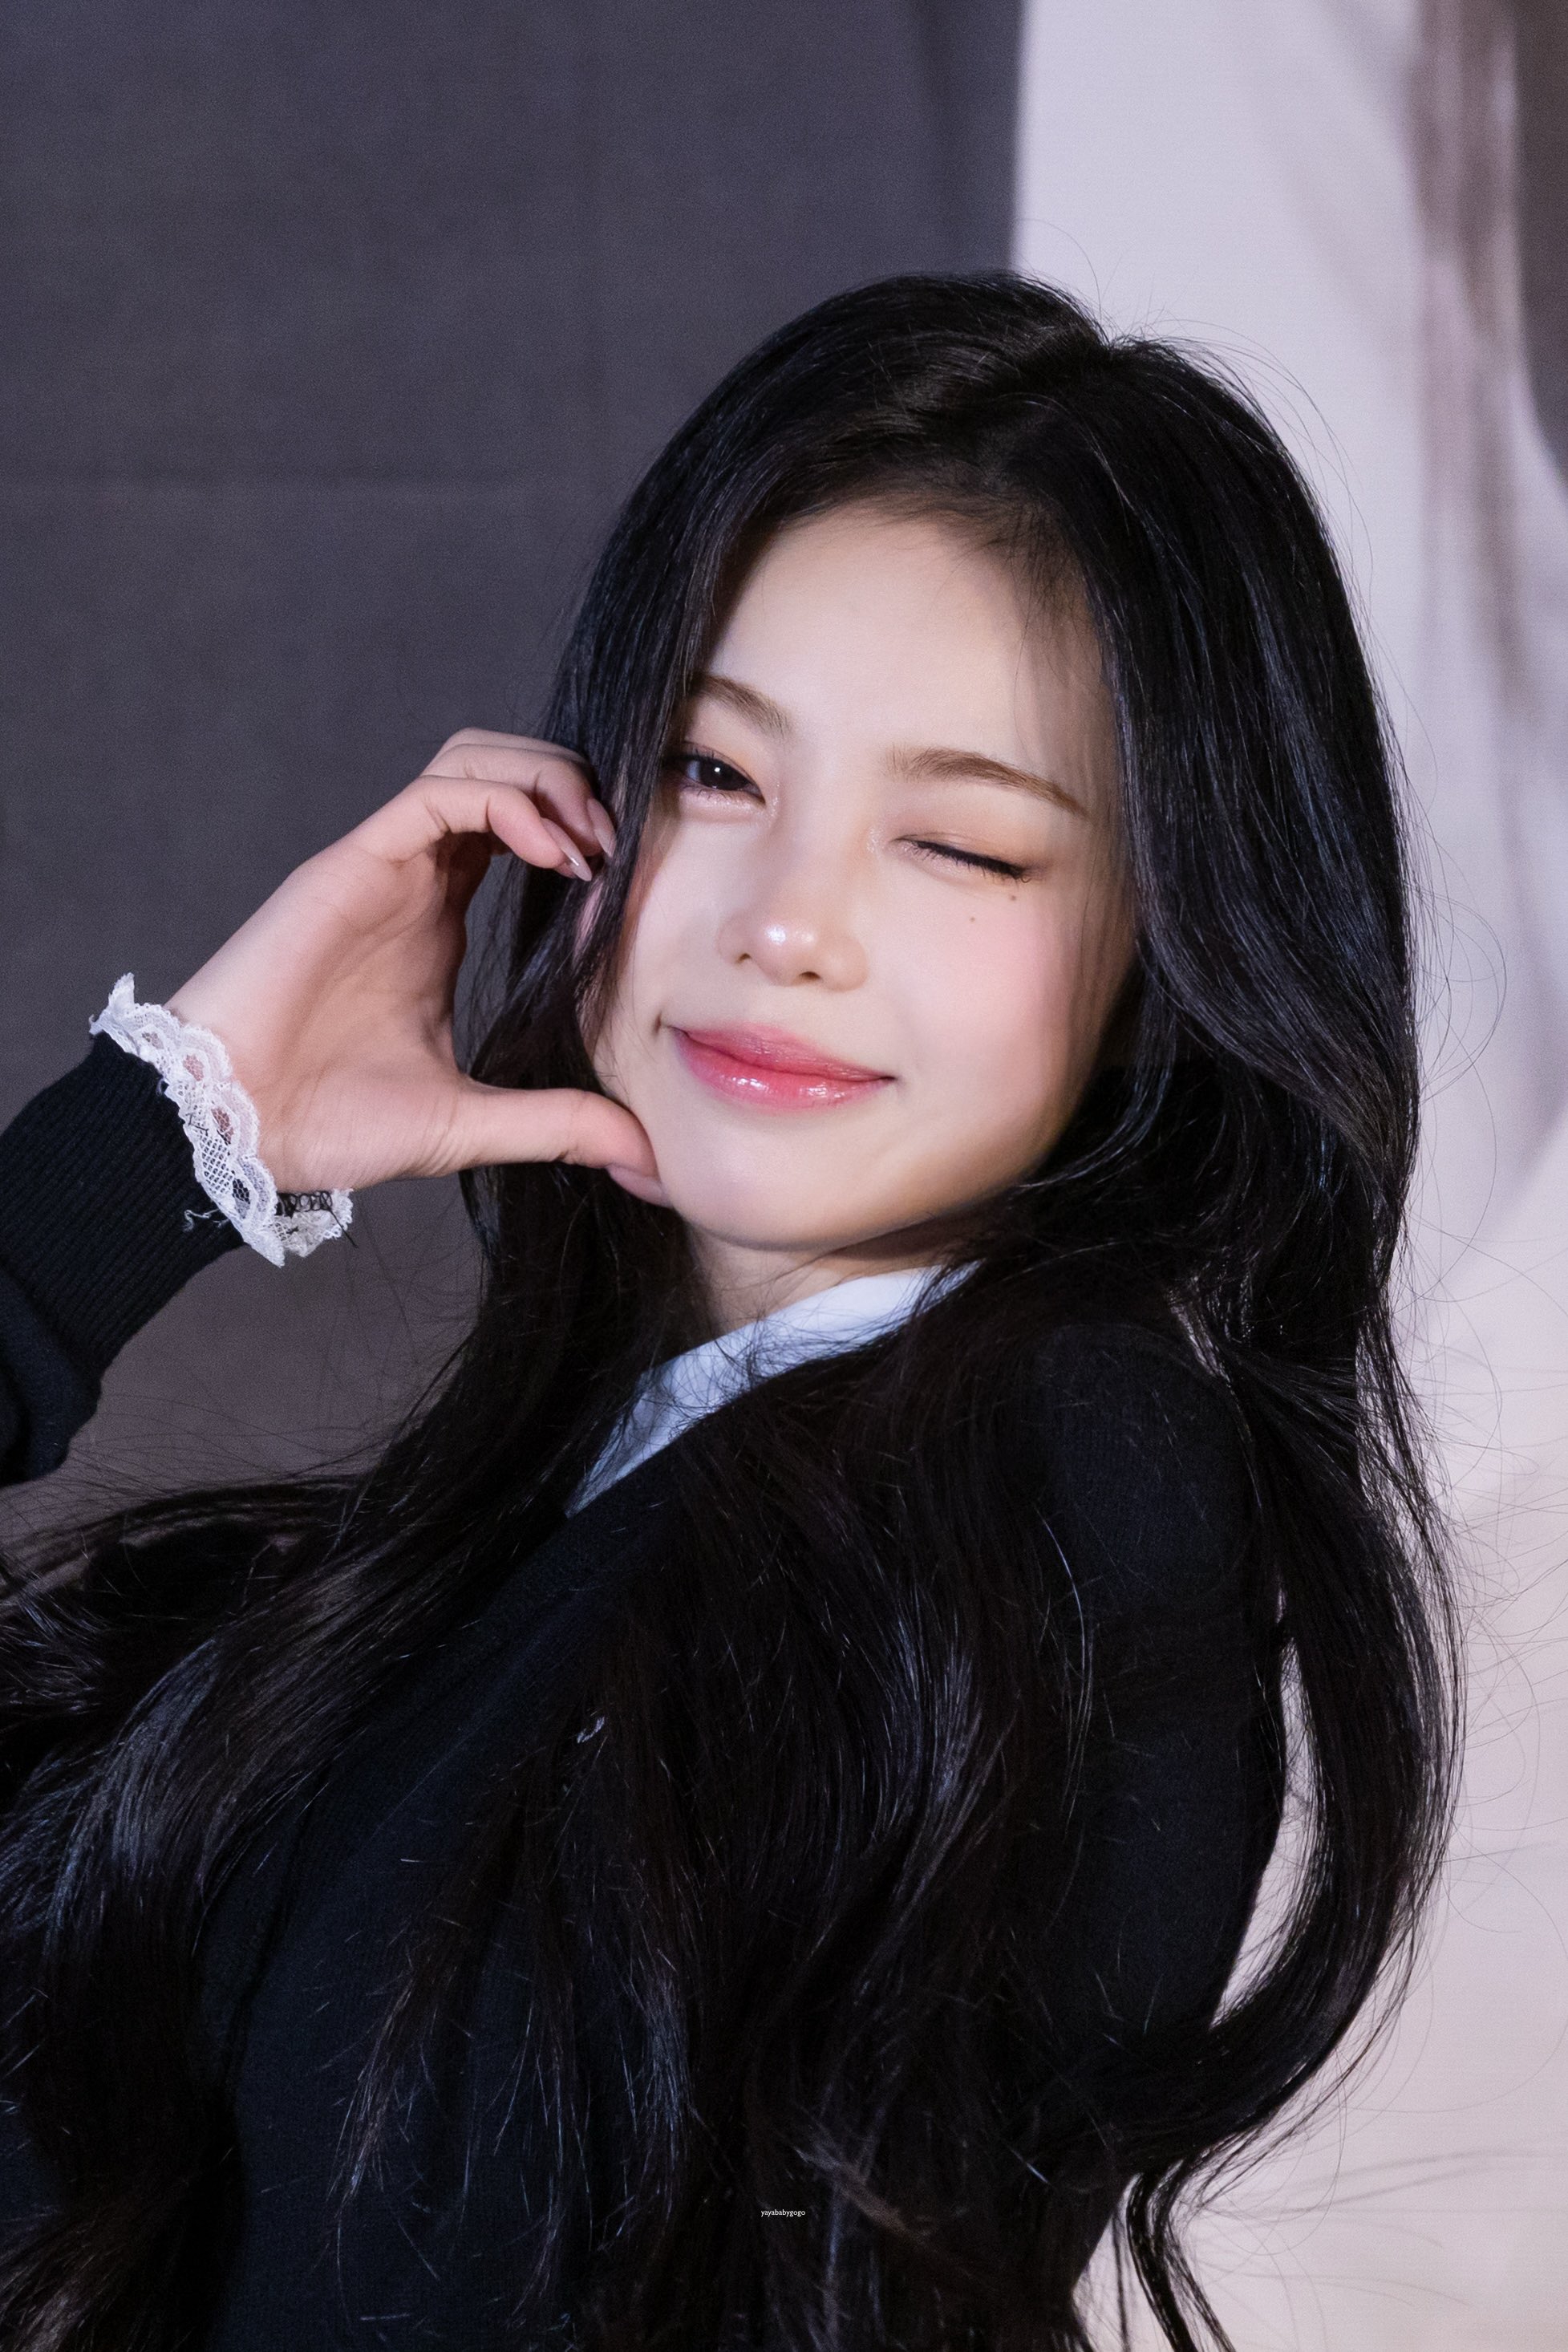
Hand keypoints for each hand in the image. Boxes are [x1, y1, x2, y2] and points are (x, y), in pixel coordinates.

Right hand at [166, 729, 665, 1199]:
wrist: (235, 1131)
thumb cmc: (328, 1125)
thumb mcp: (472, 1123)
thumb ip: (558, 1124)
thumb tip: (646, 1154)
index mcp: (438, 919)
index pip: (520, 827)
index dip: (582, 833)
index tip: (629, 887)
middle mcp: (414, 878)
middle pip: (503, 770)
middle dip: (574, 786)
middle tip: (620, 849)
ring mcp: (382, 865)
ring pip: (473, 761)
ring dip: (547, 779)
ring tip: (592, 842)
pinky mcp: (351, 863)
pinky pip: (437, 794)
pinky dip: (506, 801)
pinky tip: (551, 850)